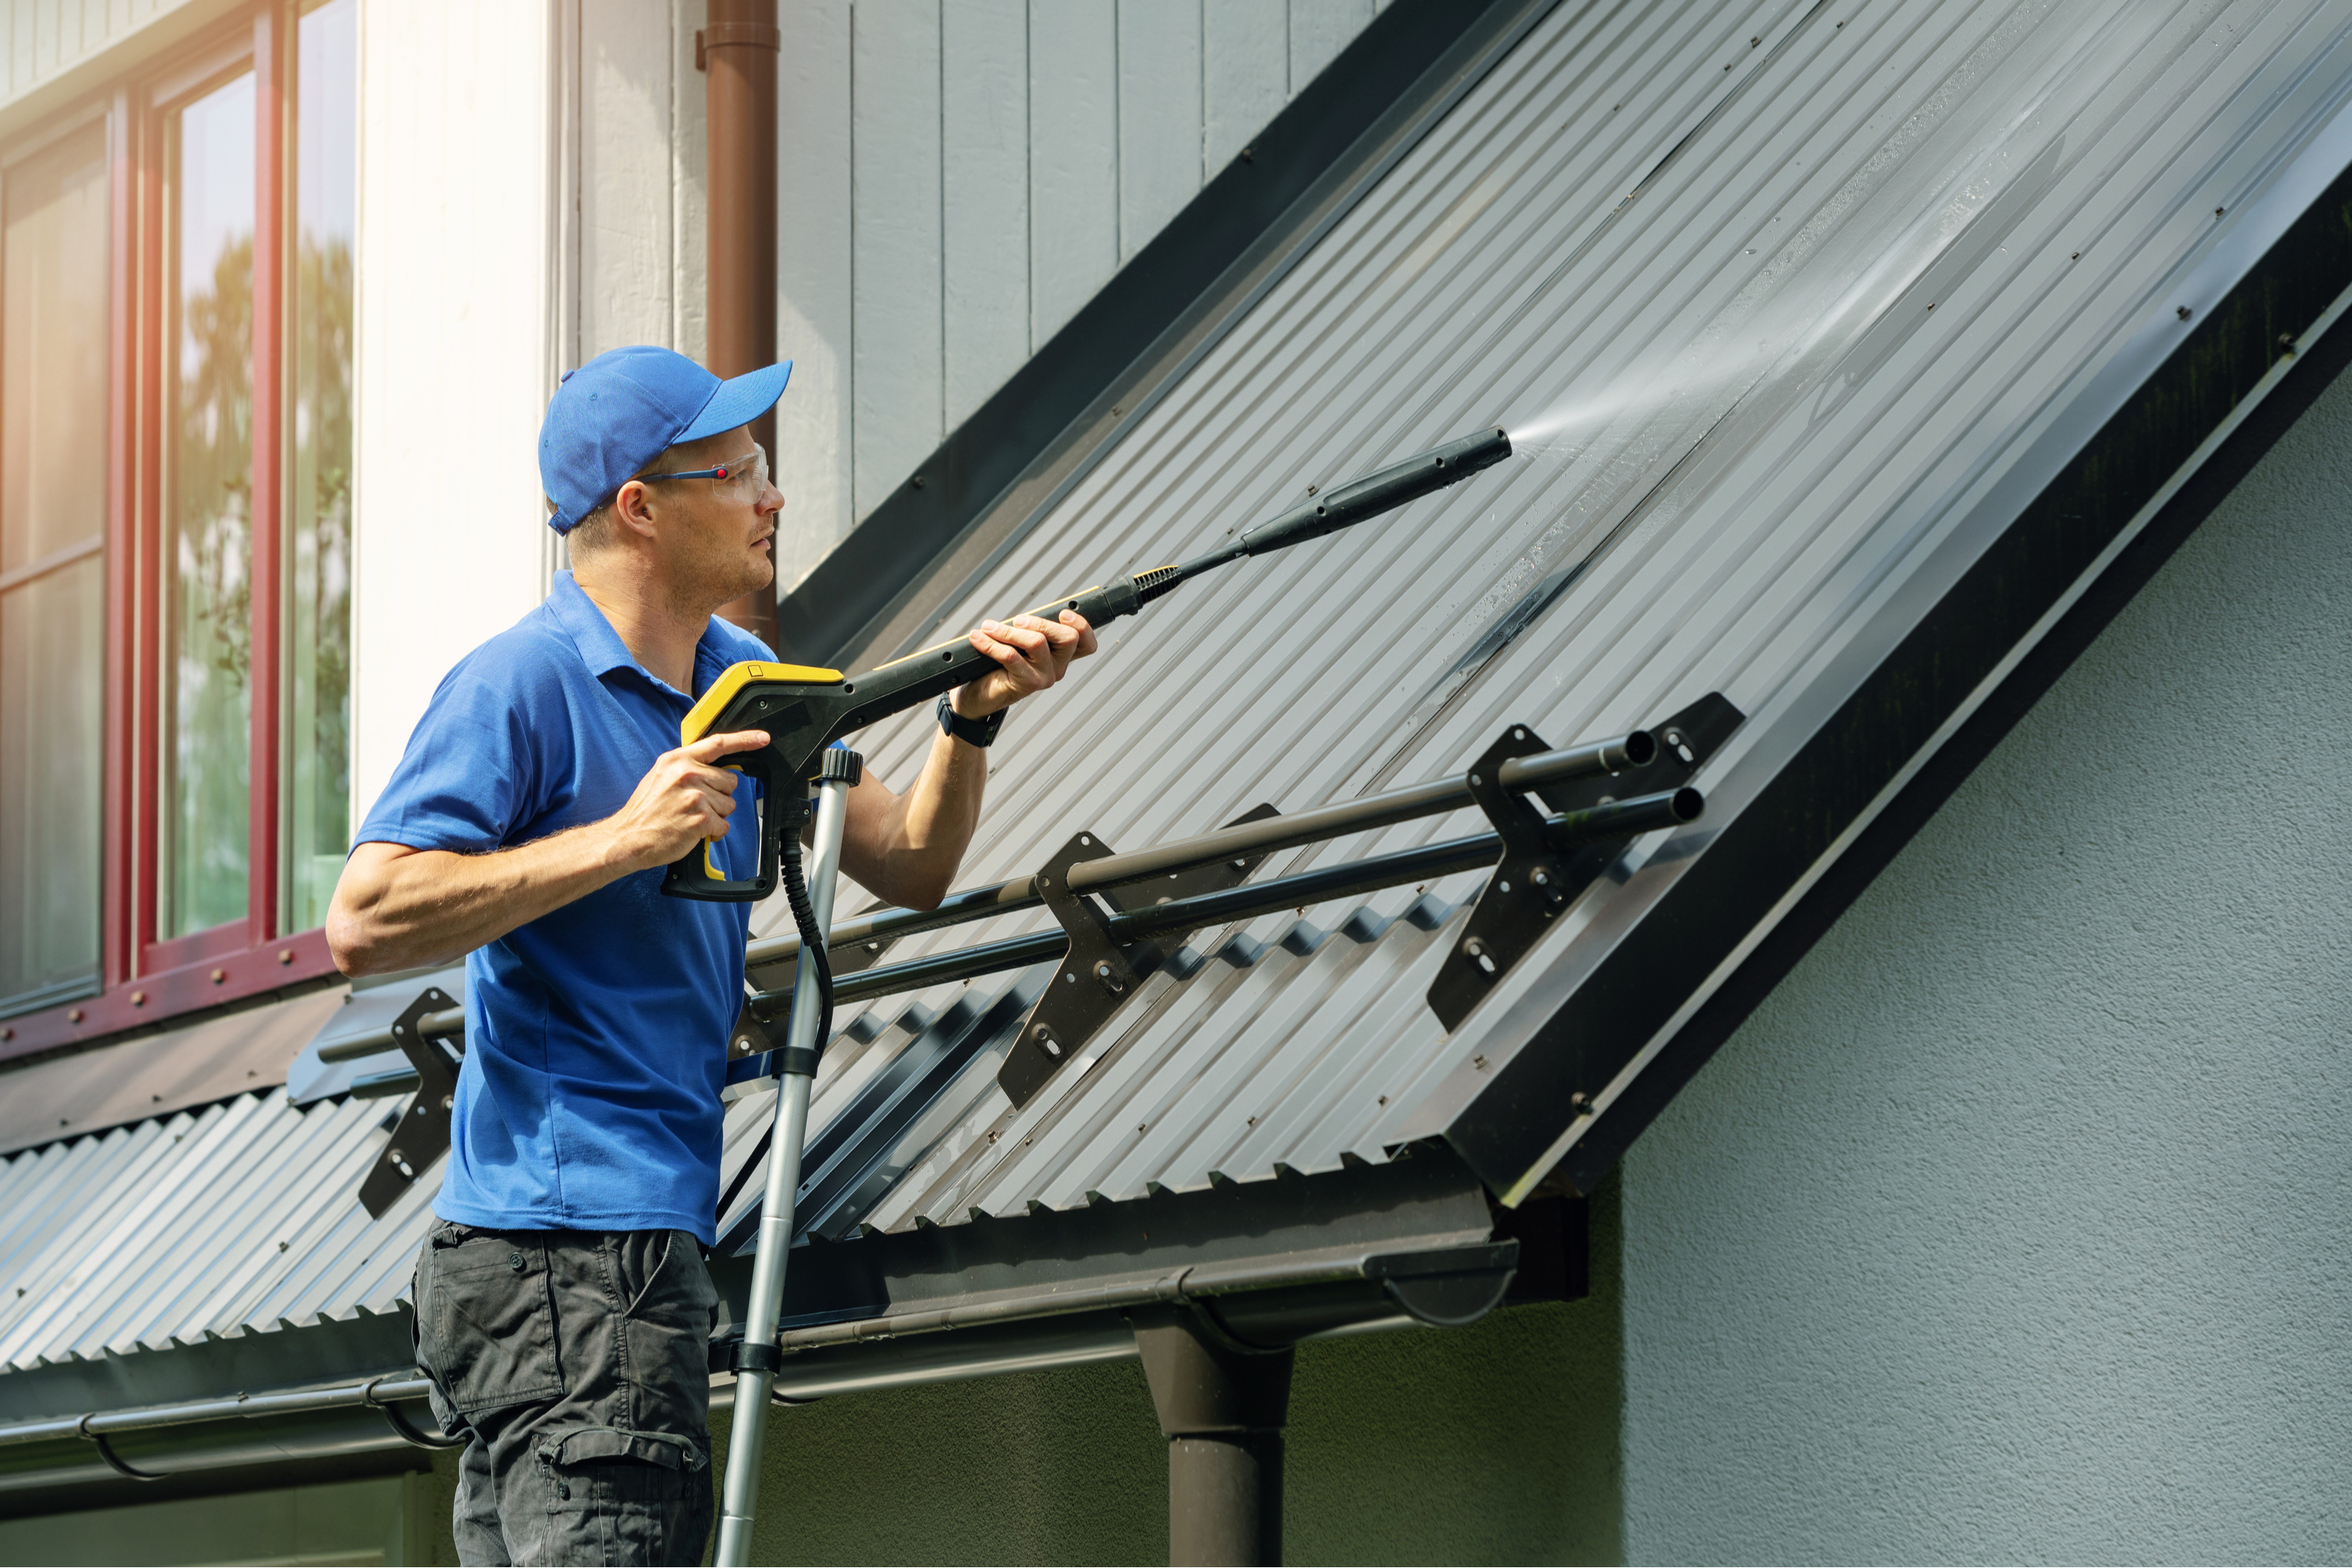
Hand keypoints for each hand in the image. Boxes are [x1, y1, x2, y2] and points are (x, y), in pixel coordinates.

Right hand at [601, 729, 768, 869]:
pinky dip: (713, 832)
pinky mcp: (701, 818)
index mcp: (678, 759)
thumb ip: (687, 767)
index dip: (745, 739)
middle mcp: (687, 773)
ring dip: (716, 815)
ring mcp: (695, 795)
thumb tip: (715, 767)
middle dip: (719, 796)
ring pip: (729, 805)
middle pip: (729, 781)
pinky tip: (693, 831)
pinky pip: (724, 825)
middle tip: (695, 805)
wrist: (628, 837)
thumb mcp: (661, 776)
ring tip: (691, 818)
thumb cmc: (646, 811)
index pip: (719, 743)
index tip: (762, 738)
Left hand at [953, 610, 1096, 717]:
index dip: (1082, 626)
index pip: (1086, 643)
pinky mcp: (1027, 683)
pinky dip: (990, 643)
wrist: (980, 694)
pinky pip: (1011, 656)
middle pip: (1068, 637)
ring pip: (1037, 642)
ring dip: (1008, 630)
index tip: (1063, 614)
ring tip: (989, 628)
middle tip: (1017, 621)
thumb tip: (1024, 616)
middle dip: (1040, 622)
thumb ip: (1029, 630)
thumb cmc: (999, 666)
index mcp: (1061, 656)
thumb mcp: (1018, 643)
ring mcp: (1045, 677)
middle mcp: (1058, 667)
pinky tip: (978, 638)